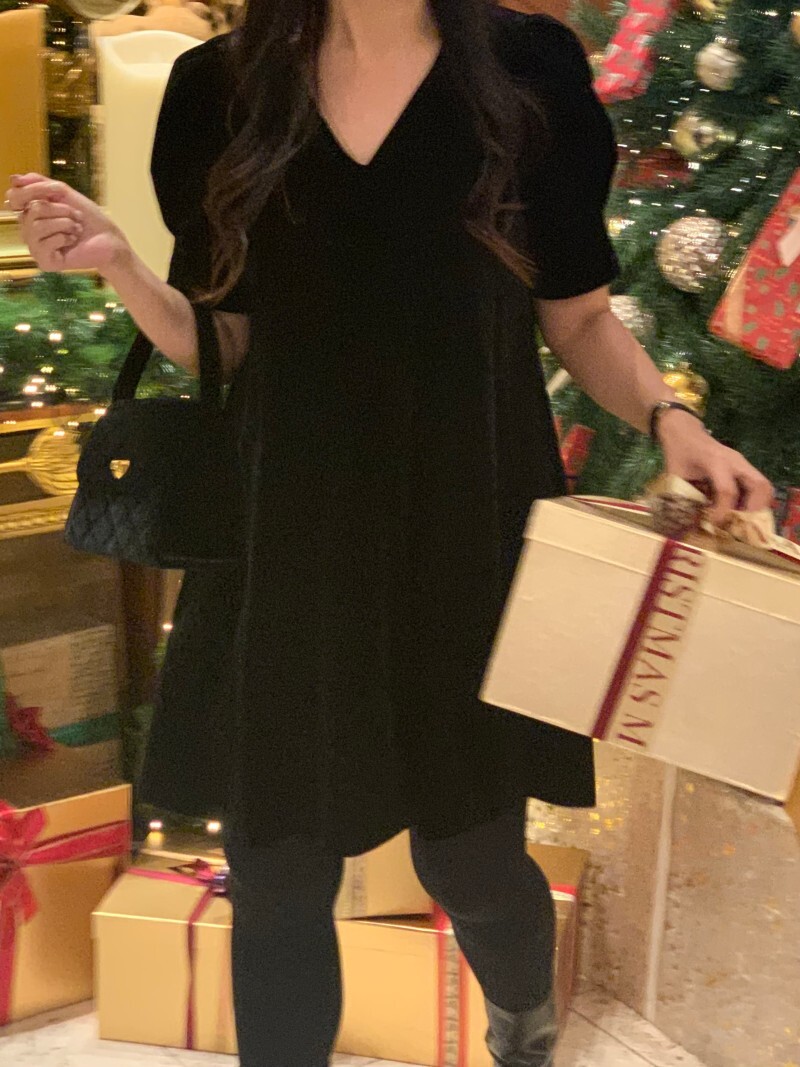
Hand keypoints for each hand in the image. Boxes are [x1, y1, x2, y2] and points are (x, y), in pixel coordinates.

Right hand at [3, 173, 129, 274]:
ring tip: (77, 229)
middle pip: (31, 210)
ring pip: (37, 226)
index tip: (57, 189)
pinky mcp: (44, 262)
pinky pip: (44, 243)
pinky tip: (72, 242)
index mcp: (31, 213)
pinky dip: (63, 238)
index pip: (15, 196)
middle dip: (60, 209)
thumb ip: (38, 183)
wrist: (109, 240)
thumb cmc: (88, 218)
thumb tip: (13, 179)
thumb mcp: (63, 193)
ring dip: (64, 223)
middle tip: (76, 216)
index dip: (34, 190)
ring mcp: (35, 247)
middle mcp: (28, 230)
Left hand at [657, 409, 772, 526]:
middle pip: (759, 485)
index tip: (713, 523)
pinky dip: (754, 500)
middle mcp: (734, 461)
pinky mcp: (744, 466)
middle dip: (753, 509)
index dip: (722, 511)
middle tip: (740, 523)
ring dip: (757, 505)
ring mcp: (742, 463)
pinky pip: (758, 484)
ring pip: (764, 485)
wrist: (684, 431)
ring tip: (742, 518)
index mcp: (714, 461)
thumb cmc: (679, 453)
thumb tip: (693, 522)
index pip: (727, 490)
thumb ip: (685, 497)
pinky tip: (739, 509)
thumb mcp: (676, 475)